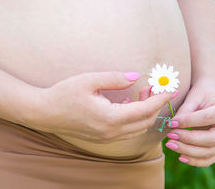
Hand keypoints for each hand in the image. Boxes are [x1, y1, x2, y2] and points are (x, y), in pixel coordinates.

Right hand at [28, 71, 174, 143]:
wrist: (42, 113)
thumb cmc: (64, 93)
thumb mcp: (90, 80)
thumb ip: (116, 78)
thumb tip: (137, 76)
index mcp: (110, 118)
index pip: (146, 110)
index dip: (161, 99)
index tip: (171, 88)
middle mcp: (112, 131)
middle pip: (146, 121)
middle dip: (156, 104)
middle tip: (157, 86)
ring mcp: (107, 137)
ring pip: (138, 128)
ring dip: (146, 112)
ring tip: (144, 91)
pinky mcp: (103, 137)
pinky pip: (128, 130)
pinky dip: (136, 118)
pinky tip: (130, 101)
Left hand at [165, 78, 214, 166]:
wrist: (211, 97)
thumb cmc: (201, 95)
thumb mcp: (193, 98)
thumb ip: (184, 112)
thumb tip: (173, 127)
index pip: (207, 118)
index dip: (188, 122)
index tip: (171, 123)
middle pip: (211, 139)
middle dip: (188, 139)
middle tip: (170, 136)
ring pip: (209, 152)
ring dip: (188, 151)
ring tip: (171, 145)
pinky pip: (209, 159)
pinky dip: (195, 160)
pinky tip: (181, 156)